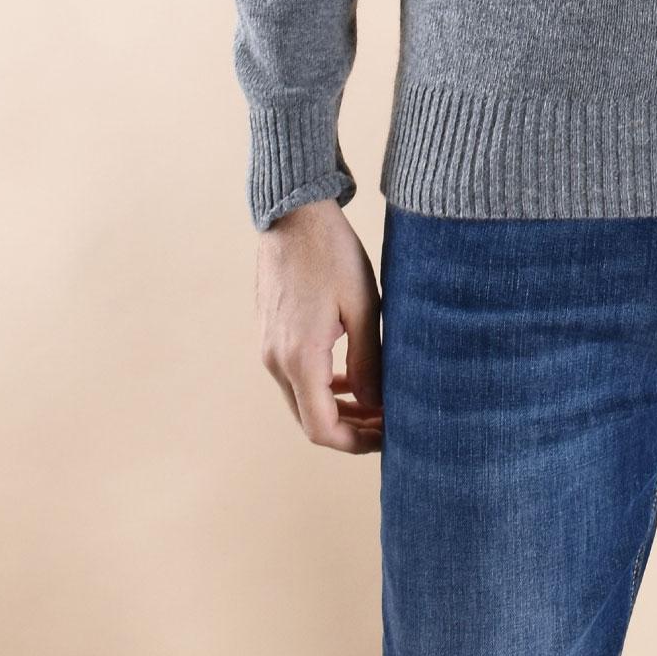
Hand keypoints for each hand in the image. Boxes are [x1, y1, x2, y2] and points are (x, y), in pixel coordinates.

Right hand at [255, 198, 384, 450]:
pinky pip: (294, 376)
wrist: (294, 212)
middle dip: (349, 429)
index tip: (388, 437)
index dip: (355, 442)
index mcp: (299, 358)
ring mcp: (268, 347)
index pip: (321, 428)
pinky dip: (322, 385)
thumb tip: (375, 404)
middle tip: (388, 424)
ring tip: (376, 403)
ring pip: (301, 399)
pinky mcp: (269, 333)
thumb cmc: (332, 253)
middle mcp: (276, 360)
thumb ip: (368, 361)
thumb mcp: (363, 306)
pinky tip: (349, 376)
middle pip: (309, 420)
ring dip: (336, 408)